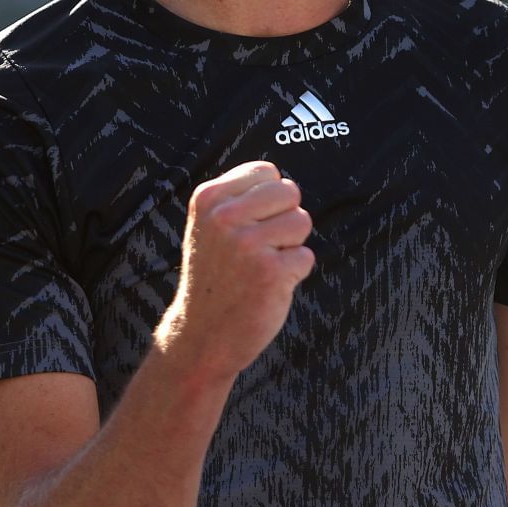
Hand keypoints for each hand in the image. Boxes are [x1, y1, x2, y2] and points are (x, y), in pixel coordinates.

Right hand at [157, 160, 313, 379]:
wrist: (202, 335)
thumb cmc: (216, 277)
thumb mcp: (210, 226)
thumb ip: (241, 198)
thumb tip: (284, 181)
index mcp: (209, 198)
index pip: (266, 171)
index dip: (269, 200)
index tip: (248, 226)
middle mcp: (224, 217)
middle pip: (289, 191)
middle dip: (284, 219)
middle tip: (260, 248)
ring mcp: (247, 244)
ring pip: (302, 222)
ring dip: (291, 246)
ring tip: (262, 266)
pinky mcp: (270, 272)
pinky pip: (305, 257)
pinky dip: (294, 274)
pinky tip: (267, 286)